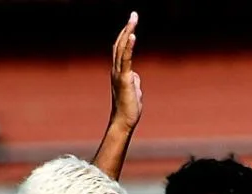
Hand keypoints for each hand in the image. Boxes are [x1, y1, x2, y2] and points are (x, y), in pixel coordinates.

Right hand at [108, 12, 140, 132]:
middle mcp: (116, 69)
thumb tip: (135, 75)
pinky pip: (126, 60)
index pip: (121, 48)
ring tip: (133, 18)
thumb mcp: (134, 91)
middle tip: (134, 14)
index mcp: (119, 71)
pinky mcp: (124, 79)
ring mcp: (119, 74)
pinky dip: (129, 47)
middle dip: (127, 28)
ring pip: (122, 48)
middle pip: (120, 43)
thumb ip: (134, 81)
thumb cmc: (129, 108)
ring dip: (128, 32)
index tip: (132, 22)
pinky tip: (133, 35)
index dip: (126, 34)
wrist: (124, 122)